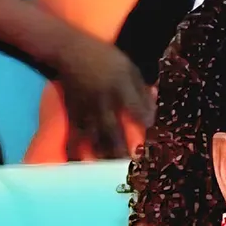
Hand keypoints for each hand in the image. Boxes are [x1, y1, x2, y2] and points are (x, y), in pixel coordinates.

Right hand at [51, 32, 155, 160]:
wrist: (70, 52)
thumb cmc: (104, 58)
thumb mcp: (129, 68)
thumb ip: (142, 91)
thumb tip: (154, 113)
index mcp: (121, 87)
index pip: (139, 112)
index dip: (148, 125)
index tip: (155, 137)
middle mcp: (103, 102)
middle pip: (114, 133)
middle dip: (124, 153)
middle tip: (135, 169)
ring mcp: (86, 111)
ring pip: (95, 140)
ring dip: (105, 158)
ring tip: (114, 173)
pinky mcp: (73, 115)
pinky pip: (75, 139)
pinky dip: (79, 154)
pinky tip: (84, 167)